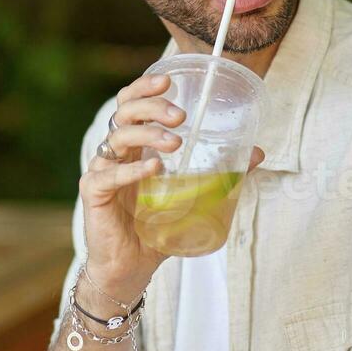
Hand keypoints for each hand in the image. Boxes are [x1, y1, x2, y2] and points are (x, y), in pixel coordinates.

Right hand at [79, 73, 264, 308]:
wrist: (130, 270)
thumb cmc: (156, 229)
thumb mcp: (194, 197)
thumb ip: (221, 173)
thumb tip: (257, 153)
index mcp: (135, 146)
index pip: (132, 104)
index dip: (145, 87)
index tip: (169, 80)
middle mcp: (115, 153)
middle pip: (124, 112)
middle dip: (152, 107)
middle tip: (180, 115)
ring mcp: (102, 171)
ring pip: (117, 138)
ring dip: (148, 134)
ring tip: (175, 143)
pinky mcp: (93, 194)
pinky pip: (108, 175)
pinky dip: (131, 169)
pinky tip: (153, 167)